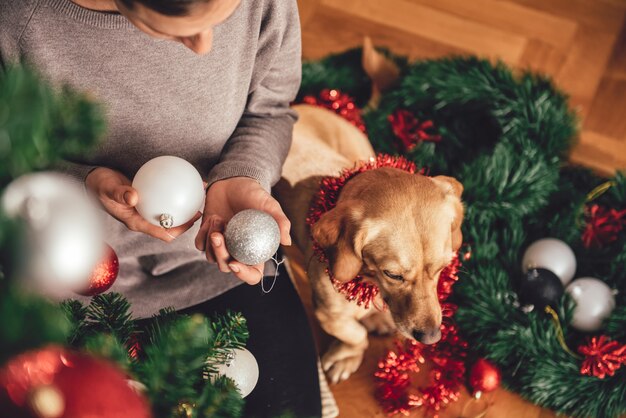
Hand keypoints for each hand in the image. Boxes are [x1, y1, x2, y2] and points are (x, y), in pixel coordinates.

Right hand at [85, 167, 200, 241]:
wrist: (94, 180)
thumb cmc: (100, 185)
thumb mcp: (108, 188)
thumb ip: (120, 194)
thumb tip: (134, 198)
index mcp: (136, 222)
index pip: (162, 232)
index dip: (179, 230)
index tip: (192, 221)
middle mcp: (144, 218)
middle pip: (170, 225)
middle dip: (186, 221)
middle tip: (200, 210)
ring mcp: (146, 210)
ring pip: (169, 212)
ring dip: (184, 207)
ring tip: (198, 196)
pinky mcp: (147, 200)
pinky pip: (164, 198)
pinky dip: (175, 191)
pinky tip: (185, 179)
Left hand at [195, 177, 290, 283]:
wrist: (234, 181)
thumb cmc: (255, 194)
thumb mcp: (270, 205)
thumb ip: (281, 222)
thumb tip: (287, 242)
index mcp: (255, 251)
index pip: (252, 274)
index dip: (244, 275)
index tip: (235, 264)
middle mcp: (238, 252)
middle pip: (227, 267)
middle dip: (221, 254)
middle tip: (218, 235)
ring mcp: (222, 245)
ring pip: (212, 258)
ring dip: (211, 241)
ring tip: (219, 218)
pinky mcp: (207, 236)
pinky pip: (200, 244)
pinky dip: (203, 233)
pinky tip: (212, 218)